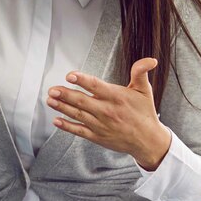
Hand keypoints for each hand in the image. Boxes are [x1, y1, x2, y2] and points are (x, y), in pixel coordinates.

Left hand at [45, 57, 171, 169]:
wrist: (148, 140)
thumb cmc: (144, 113)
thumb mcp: (145, 91)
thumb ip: (140, 73)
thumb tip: (150, 60)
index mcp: (116, 97)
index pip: (96, 86)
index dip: (82, 80)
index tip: (70, 76)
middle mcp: (107, 111)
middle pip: (83, 101)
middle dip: (65, 95)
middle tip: (52, 89)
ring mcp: (100, 125)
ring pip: (78, 115)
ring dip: (62, 107)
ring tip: (50, 100)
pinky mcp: (97, 136)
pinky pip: (79, 131)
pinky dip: (67, 126)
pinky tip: (56, 120)